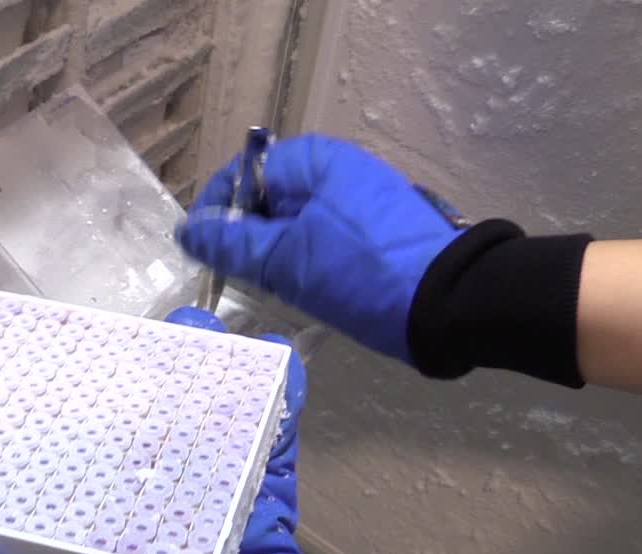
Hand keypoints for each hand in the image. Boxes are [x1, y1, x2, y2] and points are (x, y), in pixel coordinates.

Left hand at [0, 307, 382, 553]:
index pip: (38, 493)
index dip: (18, 438)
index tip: (4, 379)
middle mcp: (136, 537)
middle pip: (119, 449)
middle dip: (116, 392)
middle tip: (109, 337)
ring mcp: (205, 526)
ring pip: (193, 438)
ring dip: (194, 385)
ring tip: (189, 334)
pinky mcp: (264, 526)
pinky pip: (269, 459)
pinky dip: (276, 409)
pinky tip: (275, 362)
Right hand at [174, 135, 463, 363]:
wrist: (451, 305)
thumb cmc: (361, 273)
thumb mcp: (287, 261)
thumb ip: (233, 245)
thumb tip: (190, 232)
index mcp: (315, 160)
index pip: (244, 173)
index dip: (216, 211)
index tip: (200, 253)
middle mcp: (338, 170)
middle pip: (269, 199)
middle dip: (246, 238)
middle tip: (232, 280)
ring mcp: (361, 203)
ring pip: (296, 225)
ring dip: (274, 257)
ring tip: (265, 292)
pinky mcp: (376, 235)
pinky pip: (322, 242)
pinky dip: (304, 265)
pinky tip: (300, 295)